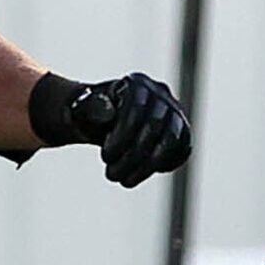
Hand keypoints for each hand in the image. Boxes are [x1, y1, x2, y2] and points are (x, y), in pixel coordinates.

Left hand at [66, 73, 192, 185]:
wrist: (101, 121)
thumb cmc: (89, 116)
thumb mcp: (82, 111)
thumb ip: (91, 109)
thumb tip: (107, 113)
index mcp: (135, 83)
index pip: (136, 110)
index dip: (122, 137)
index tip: (105, 157)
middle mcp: (160, 94)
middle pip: (155, 127)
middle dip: (133, 156)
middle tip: (111, 176)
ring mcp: (174, 112)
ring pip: (171, 141)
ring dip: (148, 166)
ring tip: (125, 181)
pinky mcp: (182, 131)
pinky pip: (182, 150)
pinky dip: (165, 165)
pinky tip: (141, 174)